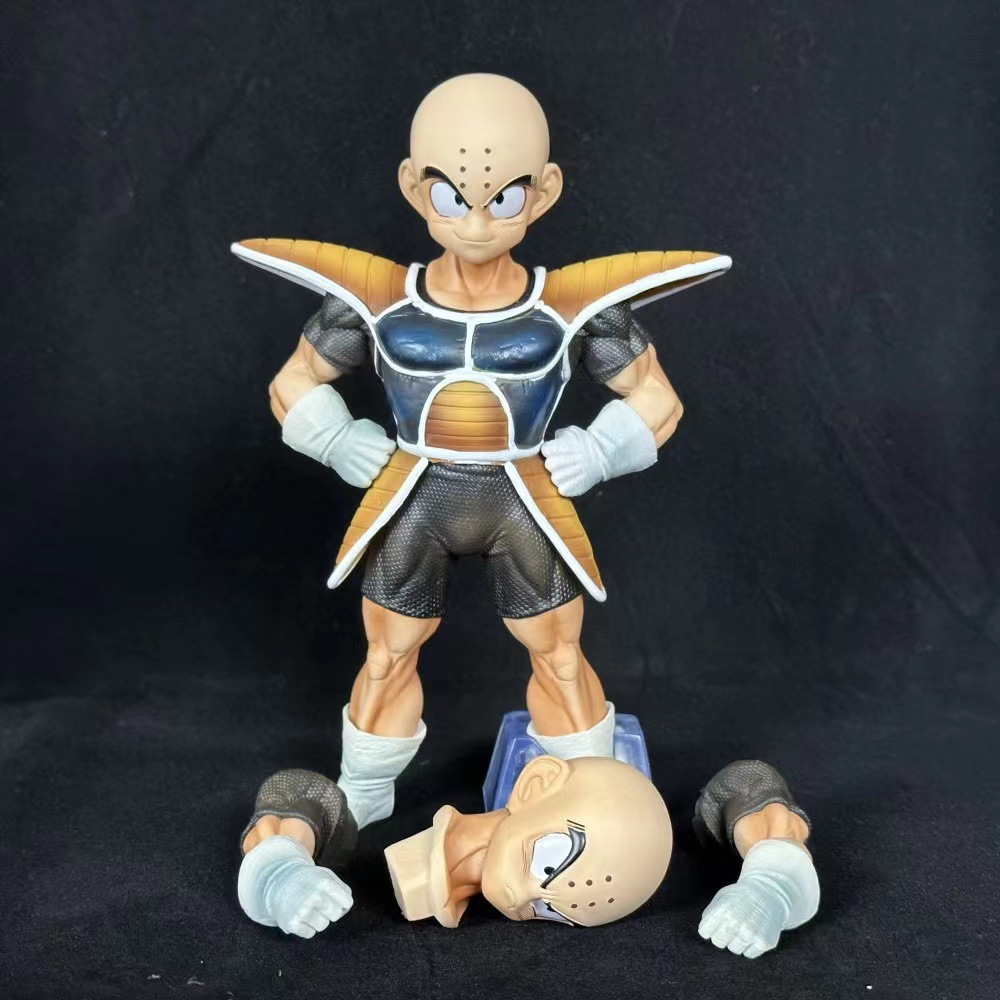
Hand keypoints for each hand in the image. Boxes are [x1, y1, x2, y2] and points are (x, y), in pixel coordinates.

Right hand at [267, 863, 353, 938]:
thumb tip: (347, 907)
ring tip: (309, 909)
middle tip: (320, 904)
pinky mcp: (292, 923)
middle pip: (336, 915)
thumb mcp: (327, 875)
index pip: (347, 903)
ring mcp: (303, 911)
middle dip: (330, 911)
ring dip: (318, 920)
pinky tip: (301, 916)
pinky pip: (310, 934)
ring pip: (323, 926)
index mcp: (325, 883)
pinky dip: (307, 927)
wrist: (279, 882)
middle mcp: (315, 896)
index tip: (333, 898)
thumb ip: (342, 889)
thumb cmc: (308, 880)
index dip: (341, 902)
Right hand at [332, 419, 395, 487]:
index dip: (384, 447)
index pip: (392, 450)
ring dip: (371, 469)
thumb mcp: (371, 426)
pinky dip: (363, 478)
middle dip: (378, 458)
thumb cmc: (353, 431)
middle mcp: (382, 460)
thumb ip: (382, 436)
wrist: (333, 441)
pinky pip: (368, 482)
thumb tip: (385, 444)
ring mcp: (373, 472)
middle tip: (368, 454)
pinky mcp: (363, 481)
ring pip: (378, 473)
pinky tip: (357, 470)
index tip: (376, 445)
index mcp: (386, 446)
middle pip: (386, 462)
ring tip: (361, 462)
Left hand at [541, 425, 603, 496]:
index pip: (545, 451)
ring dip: (562, 475)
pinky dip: (568, 486)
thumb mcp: (571, 432)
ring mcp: (559, 478)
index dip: (552, 450)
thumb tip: (553, 440)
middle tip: (566, 461)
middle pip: (548, 465)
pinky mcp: (567, 490)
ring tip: (572, 471)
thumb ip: (559, 436)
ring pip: (554, 478)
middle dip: (556, 463)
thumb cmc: (586, 443)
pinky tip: (575, 479)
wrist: (602, 456)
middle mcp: (553, 464)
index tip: (560, 451)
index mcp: (551, 449)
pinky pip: (562, 489)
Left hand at [698, 840, 818, 958]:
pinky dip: (749, 946)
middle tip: (729, 926)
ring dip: (736, 940)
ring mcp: (751, 934)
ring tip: (743, 927)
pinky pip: (748, 954)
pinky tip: (753, 932)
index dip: (708, 928)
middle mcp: (736, 923)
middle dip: (721, 935)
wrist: (771, 893)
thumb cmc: (742, 895)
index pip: (704, 932)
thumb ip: (710, 913)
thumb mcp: (723, 896)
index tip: (715, 923)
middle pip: (718, 942)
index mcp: (723, 909)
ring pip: (734, 949)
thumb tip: (705, 932)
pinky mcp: (764, 942)